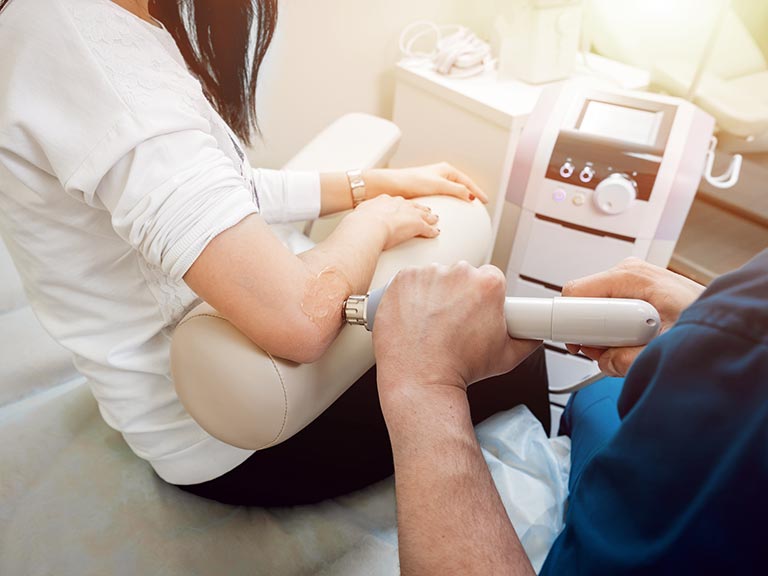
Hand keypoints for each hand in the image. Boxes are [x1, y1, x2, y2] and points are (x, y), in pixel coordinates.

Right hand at [352, 194, 439, 249]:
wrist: (369, 225)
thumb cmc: (362, 222)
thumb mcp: (360, 214)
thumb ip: (363, 215)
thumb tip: (358, 220)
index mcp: (385, 200)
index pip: (397, 202)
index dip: (402, 205)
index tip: (404, 206)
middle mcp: (400, 204)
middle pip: (413, 205)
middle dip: (420, 208)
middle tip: (425, 210)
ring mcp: (410, 214)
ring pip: (424, 214)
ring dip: (430, 217)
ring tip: (434, 219)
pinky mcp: (417, 225)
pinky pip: (428, 228)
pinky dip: (432, 231)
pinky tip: (435, 233)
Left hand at [365, 163, 487, 203]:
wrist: (392, 185)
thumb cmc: (412, 181)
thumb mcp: (438, 185)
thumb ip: (456, 189)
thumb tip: (469, 196)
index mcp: (446, 170)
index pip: (467, 181)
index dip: (477, 191)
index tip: (485, 201)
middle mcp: (440, 174)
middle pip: (461, 185)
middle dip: (471, 193)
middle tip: (480, 203)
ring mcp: (434, 182)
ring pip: (452, 191)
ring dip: (461, 197)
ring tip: (467, 206)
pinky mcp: (426, 191)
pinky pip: (443, 197)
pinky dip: (450, 202)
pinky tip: (449, 209)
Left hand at [373, 263, 540, 399]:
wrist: (421, 380)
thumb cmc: (460, 369)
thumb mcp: (507, 357)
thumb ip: (528, 340)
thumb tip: (534, 334)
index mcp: (488, 284)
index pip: (490, 278)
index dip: (483, 298)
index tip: (475, 312)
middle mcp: (458, 272)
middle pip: (462, 276)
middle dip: (458, 295)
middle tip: (452, 323)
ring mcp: (428, 274)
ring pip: (435, 277)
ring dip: (434, 294)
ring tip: (431, 324)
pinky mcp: (402, 280)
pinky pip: (410, 281)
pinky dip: (410, 296)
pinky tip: (415, 318)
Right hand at [562, 257, 704, 375]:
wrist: (728, 322)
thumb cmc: (708, 325)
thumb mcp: (665, 347)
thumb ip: (628, 359)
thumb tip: (605, 360)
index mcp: (631, 276)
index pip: (575, 292)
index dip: (571, 322)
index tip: (576, 344)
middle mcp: (628, 273)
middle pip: (582, 302)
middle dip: (589, 334)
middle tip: (610, 352)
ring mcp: (631, 281)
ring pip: (593, 310)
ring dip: (604, 336)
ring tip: (631, 348)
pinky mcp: (634, 293)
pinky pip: (607, 312)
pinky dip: (614, 333)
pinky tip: (634, 343)